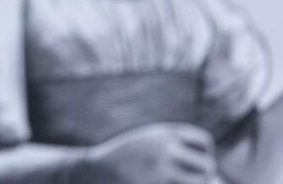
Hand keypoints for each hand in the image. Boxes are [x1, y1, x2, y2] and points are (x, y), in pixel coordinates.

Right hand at [73, 123, 216, 183]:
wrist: (96, 169)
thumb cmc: (127, 157)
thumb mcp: (149, 141)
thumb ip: (177, 148)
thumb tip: (214, 175)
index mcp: (164, 133)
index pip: (204, 141)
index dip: (204, 153)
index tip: (193, 161)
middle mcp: (164, 148)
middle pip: (206, 164)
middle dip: (204, 174)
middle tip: (191, 178)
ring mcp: (160, 169)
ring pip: (199, 182)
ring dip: (195, 183)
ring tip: (179, 180)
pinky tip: (166, 182)